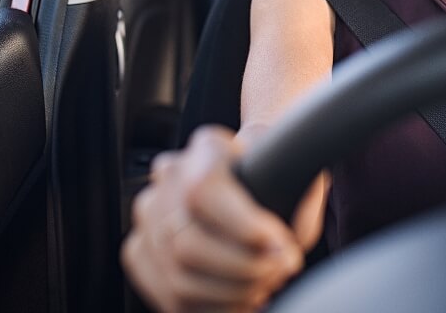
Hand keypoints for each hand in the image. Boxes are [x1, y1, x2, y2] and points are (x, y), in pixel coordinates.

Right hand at [122, 126, 303, 312]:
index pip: (204, 189)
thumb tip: (291, 243)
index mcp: (206, 148)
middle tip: (280, 270)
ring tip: (265, 286)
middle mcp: (168, 178)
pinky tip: (243, 299)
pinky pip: (170, 298)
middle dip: (243, 268)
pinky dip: (214, 308)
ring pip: (178, 277)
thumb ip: (303, 201)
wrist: (252, 170)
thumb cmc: (273, 170)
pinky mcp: (142, 253)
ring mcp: (149, 216)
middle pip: (187, 241)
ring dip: (231, 293)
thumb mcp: (300, 173)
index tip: (280, 245)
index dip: (242, 226)